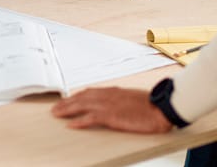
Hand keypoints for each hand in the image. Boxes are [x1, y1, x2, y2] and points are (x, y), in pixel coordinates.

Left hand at [51, 87, 173, 132]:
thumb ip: (120, 100)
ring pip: (82, 106)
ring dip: (67, 109)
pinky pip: (90, 118)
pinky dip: (79, 121)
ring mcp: (108, 105)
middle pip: (81, 97)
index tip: (68, 99)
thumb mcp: (132, 98)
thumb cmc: (150, 105)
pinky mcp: (111, 115)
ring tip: (56, 113)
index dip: (76, 96)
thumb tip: (115, 103)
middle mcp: (108, 95)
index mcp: (113, 91)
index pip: (89, 92)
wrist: (160, 107)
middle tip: (55, 107)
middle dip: (67, 102)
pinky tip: (71, 124)